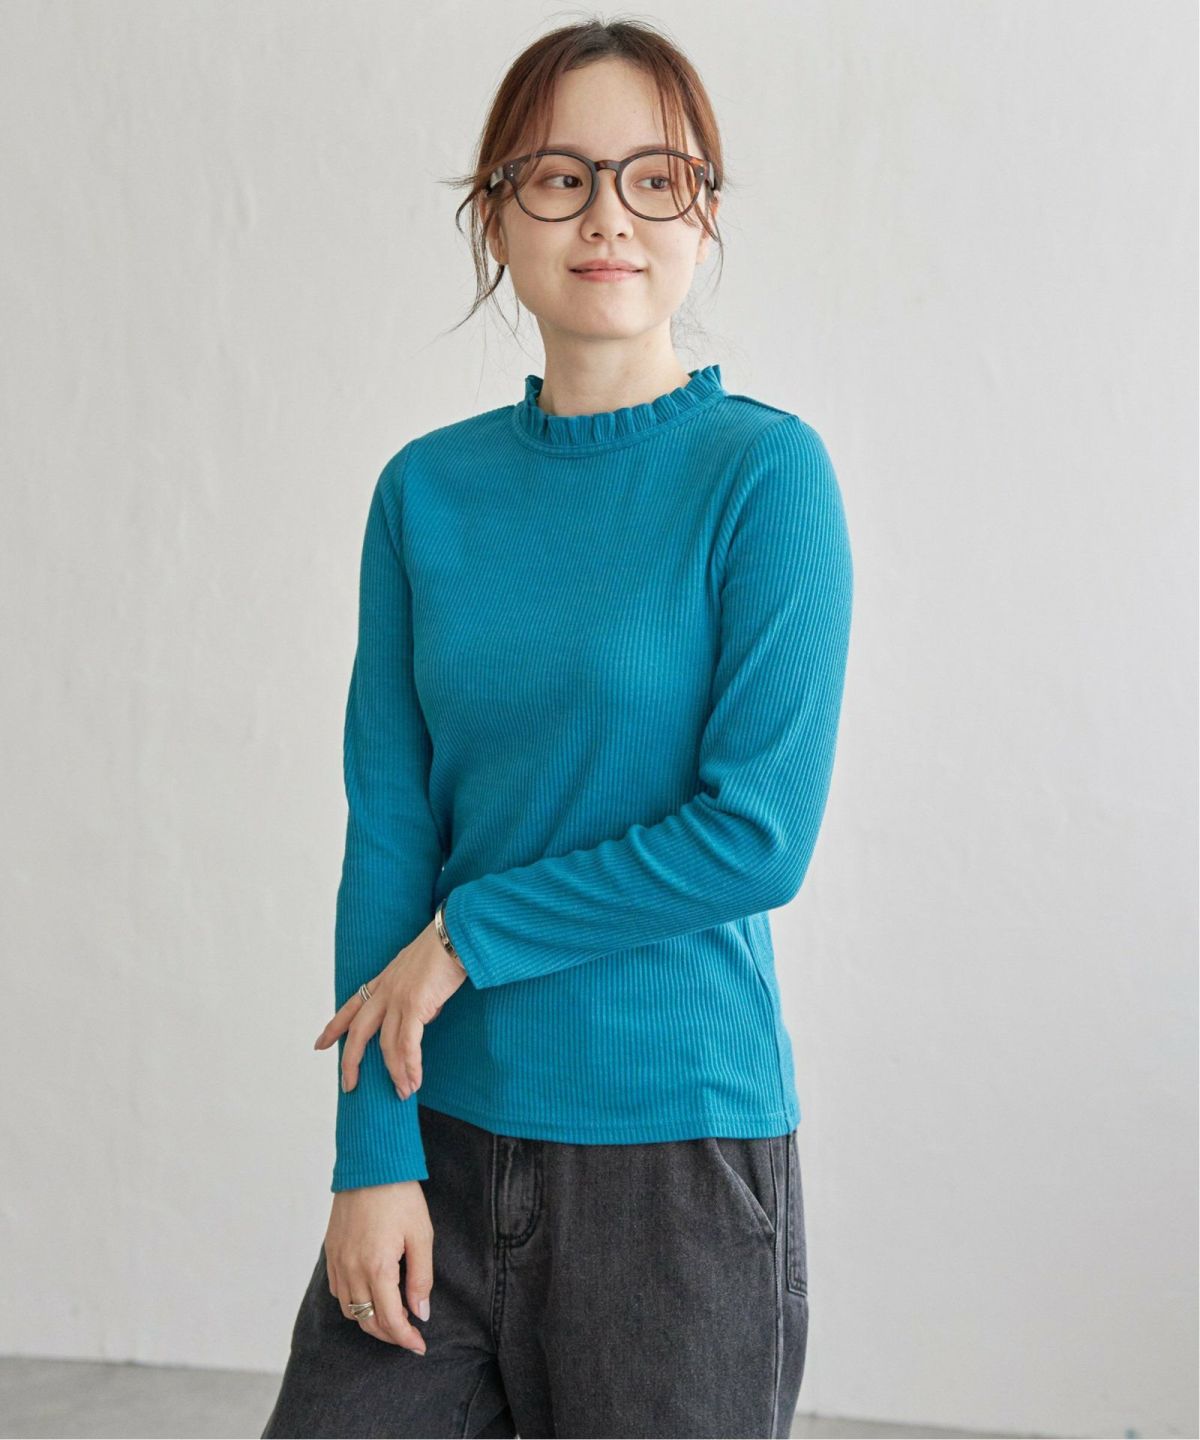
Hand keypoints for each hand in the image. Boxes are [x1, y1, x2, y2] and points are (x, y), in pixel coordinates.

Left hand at [315, 918, 467, 1098]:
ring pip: (385, 1044)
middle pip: (358, 1031)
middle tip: (348, 1085)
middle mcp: (386, 990)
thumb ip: (415, 995)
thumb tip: (423, 1017)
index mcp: (384, 980)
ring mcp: (398, 997)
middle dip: (350, 1061)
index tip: (320, 1044)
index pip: (352, 1006)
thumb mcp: (421, 972)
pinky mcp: (416, 1004)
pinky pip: (408, 1044)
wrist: (456, 934)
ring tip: (403, 1092)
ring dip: (395, 1072)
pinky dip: (410, 1066)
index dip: (334, 1027)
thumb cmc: (446, 948)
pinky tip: (413, 1081)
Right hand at [325, 1182, 432, 1352]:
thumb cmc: (400, 1196)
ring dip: (371, 1319)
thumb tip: (420, 1313)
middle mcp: (352, 1270)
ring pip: (350, 1310)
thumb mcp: (421, 1235)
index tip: (419, 1346)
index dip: (405, 1338)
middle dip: (389, 1334)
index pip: (390, 1320)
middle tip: (409, 1334)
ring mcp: (337, 1261)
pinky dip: (354, 1302)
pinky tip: (371, 1293)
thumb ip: (421, 1278)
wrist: (370, 1166)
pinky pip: (338, 1291)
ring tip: (393, 1314)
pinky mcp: (331, 1251)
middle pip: (367, 1321)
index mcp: (377, 1267)